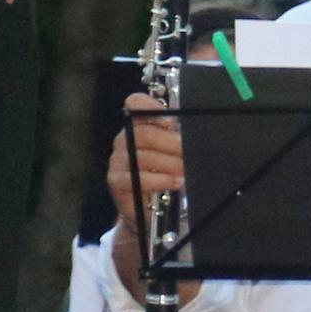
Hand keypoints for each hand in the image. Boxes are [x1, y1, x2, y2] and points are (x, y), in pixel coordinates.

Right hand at [108, 92, 187, 221]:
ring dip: (170, 164)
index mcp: (137, 125)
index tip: (171, 121)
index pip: (135, 103)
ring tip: (186, 171)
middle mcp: (124, 139)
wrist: (148, 208)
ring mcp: (117, 160)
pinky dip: (160, 180)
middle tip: (188, 153)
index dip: (150, 107)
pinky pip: (137, 178)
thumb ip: (178, 137)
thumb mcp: (173, 153)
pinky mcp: (115, 180)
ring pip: (143, 157)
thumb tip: (195, 131)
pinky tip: (176, 182)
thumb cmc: (163, 174)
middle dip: (171, 143)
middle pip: (145, 133)